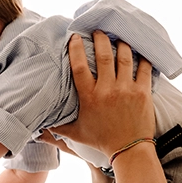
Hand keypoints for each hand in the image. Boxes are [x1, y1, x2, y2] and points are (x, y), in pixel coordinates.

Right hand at [49, 31, 153, 157]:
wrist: (129, 151)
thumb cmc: (102, 141)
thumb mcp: (76, 134)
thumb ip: (57, 128)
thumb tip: (37, 128)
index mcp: (89, 97)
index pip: (79, 66)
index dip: (76, 48)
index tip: (75, 37)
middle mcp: (107, 90)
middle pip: (103, 55)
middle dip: (101, 38)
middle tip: (99, 31)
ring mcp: (126, 89)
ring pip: (124, 57)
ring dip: (121, 44)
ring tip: (119, 37)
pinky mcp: (143, 92)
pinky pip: (144, 68)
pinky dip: (143, 57)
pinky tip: (140, 50)